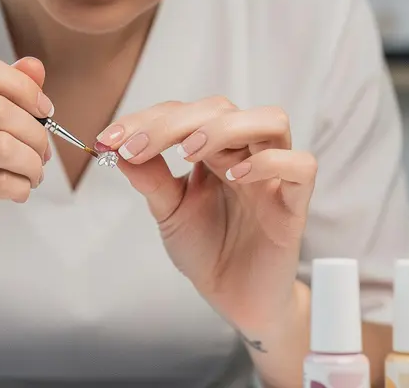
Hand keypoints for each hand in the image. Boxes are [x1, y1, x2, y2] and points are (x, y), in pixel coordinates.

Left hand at [96, 97, 316, 335]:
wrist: (235, 299)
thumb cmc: (207, 249)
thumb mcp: (169, 211)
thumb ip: (151, 179)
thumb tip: (116, 149)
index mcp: (213, 149)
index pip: (183, 113)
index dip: (145, 120)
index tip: (108, 140)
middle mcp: (245, 152)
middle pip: (221, 109)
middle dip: (173, 123)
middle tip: (136, 147)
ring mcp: (273, 175)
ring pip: (271, 120)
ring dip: (224, 128)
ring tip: (188, 152)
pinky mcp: (295, 204)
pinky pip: (300, 166)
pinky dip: (269, 162)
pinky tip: (235, 176)